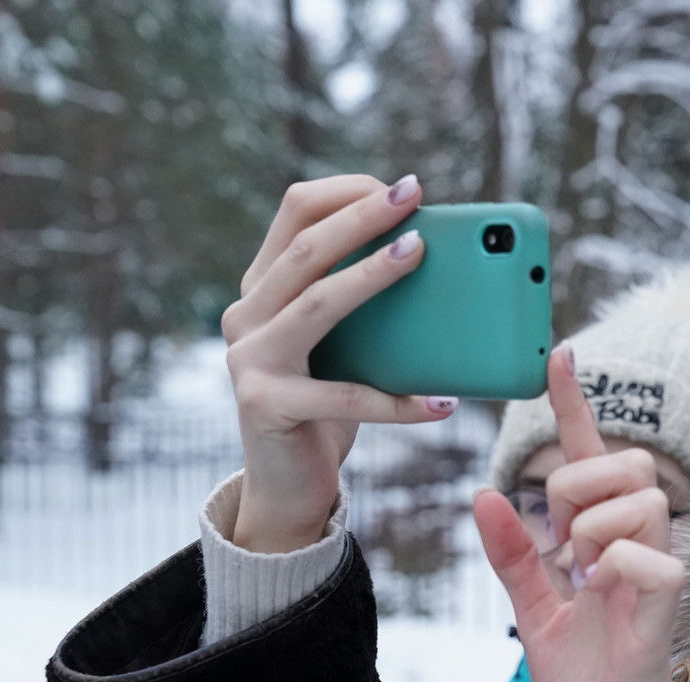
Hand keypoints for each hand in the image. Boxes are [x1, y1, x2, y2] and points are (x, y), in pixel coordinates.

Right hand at [220, 174, 454, 552]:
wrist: (288, 486)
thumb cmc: (328, 406)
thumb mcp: (347, 345)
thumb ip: (367, 305)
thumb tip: (439, 261)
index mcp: (263, 287)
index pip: (295, 213)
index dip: (346, 192)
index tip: (400, 186)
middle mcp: (246, 314)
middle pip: (306, 249)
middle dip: (363, 216)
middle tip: (414, 195)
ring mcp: (249, 360)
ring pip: (317, 304)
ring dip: (371, 275)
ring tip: (421, 256)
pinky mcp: (267, 406)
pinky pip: (344, 397)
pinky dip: (400, 403)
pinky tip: (443, 402)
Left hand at [474, 347, 683, 681]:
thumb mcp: (535, 617)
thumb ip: (514, 559)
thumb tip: (483, 495)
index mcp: (605, 545)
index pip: (594, 461)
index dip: (575, 407)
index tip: (561, 353)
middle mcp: (638, 549)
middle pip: (625, 463)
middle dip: (578, 486)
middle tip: (562, 546)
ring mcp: (658, 575)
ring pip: (638, 499)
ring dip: (591, 531)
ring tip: (584, 579)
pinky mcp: (667, 610)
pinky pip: (645, 557)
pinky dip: (611, 570)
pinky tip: (602, 599)